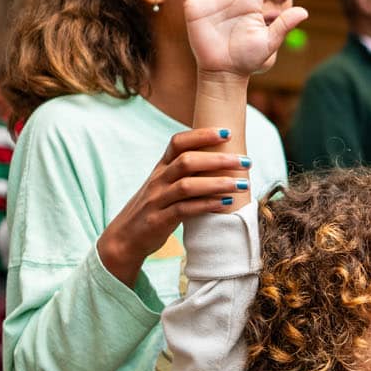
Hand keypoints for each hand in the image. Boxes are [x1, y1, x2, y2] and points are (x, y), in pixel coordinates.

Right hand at [95, 128, 249, 286]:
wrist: (124, 238)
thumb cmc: (153, 209)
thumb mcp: (165, 186)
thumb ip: (185, 173)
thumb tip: (221, 160)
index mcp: (161, 168)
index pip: (178, 142)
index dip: (202, 135)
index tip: (228, 132)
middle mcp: (158, 180)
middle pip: (187, 161)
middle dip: (218, 159)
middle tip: (246, 161)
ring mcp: (157, 200)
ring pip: (187, 185)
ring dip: (218, 183)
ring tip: (242, 183)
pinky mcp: (159, 220)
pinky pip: (185, 209)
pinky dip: (207, 205)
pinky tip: (226, 203)